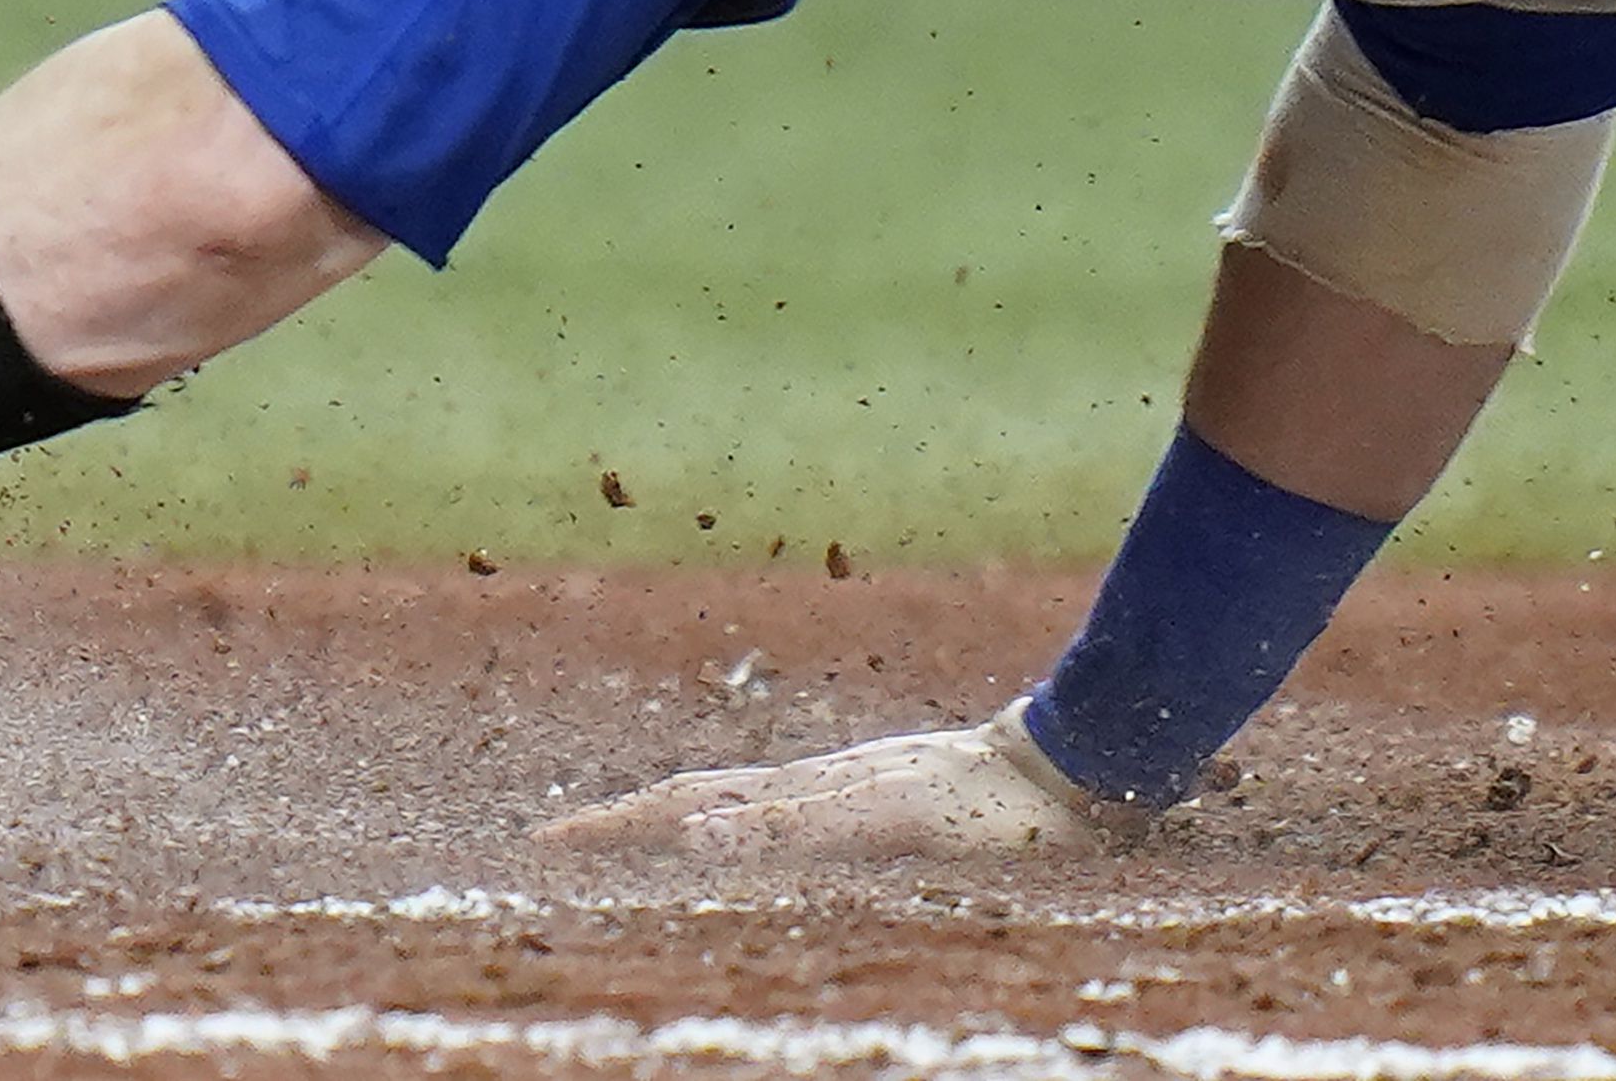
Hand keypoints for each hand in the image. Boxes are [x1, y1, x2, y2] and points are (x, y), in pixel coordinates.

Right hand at [535, 701, 1117, 858]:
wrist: (1070, 771)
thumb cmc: (986, 808)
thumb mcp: (885, 823)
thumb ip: (793, 828)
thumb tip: (689, 834)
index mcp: (798, 792)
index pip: (680, 807)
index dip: (613, 826)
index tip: (545, 844)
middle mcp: (810, 785)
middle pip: (694, 798)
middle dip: (624, 822)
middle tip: (561, 843)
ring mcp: (843, 788)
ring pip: (735, 803)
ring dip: (673, 820)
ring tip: (635, 836)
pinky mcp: (879, 799)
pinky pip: (781, 815)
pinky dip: (736, 826)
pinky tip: (751, 836)